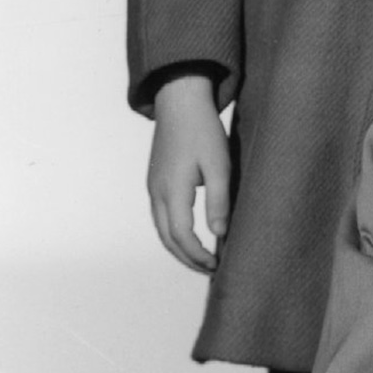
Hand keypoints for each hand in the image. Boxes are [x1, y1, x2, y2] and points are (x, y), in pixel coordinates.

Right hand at [148, 72, 232, 273]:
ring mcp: (153, 187)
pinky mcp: (156, 181)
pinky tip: (189, 236)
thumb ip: (218, 200)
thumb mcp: (219, 164)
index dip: (198, 255)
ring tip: (201, 260)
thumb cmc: (203, 130)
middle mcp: (157, 192)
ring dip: (179, 249)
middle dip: (187, 259)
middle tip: (210, 270)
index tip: (218, 264)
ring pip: (161, 230)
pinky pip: (161, 217)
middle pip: (167, 239)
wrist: (180, 101)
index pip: (182, 236)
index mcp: (173, 190)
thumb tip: (219, 234)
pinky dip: (173, 234)